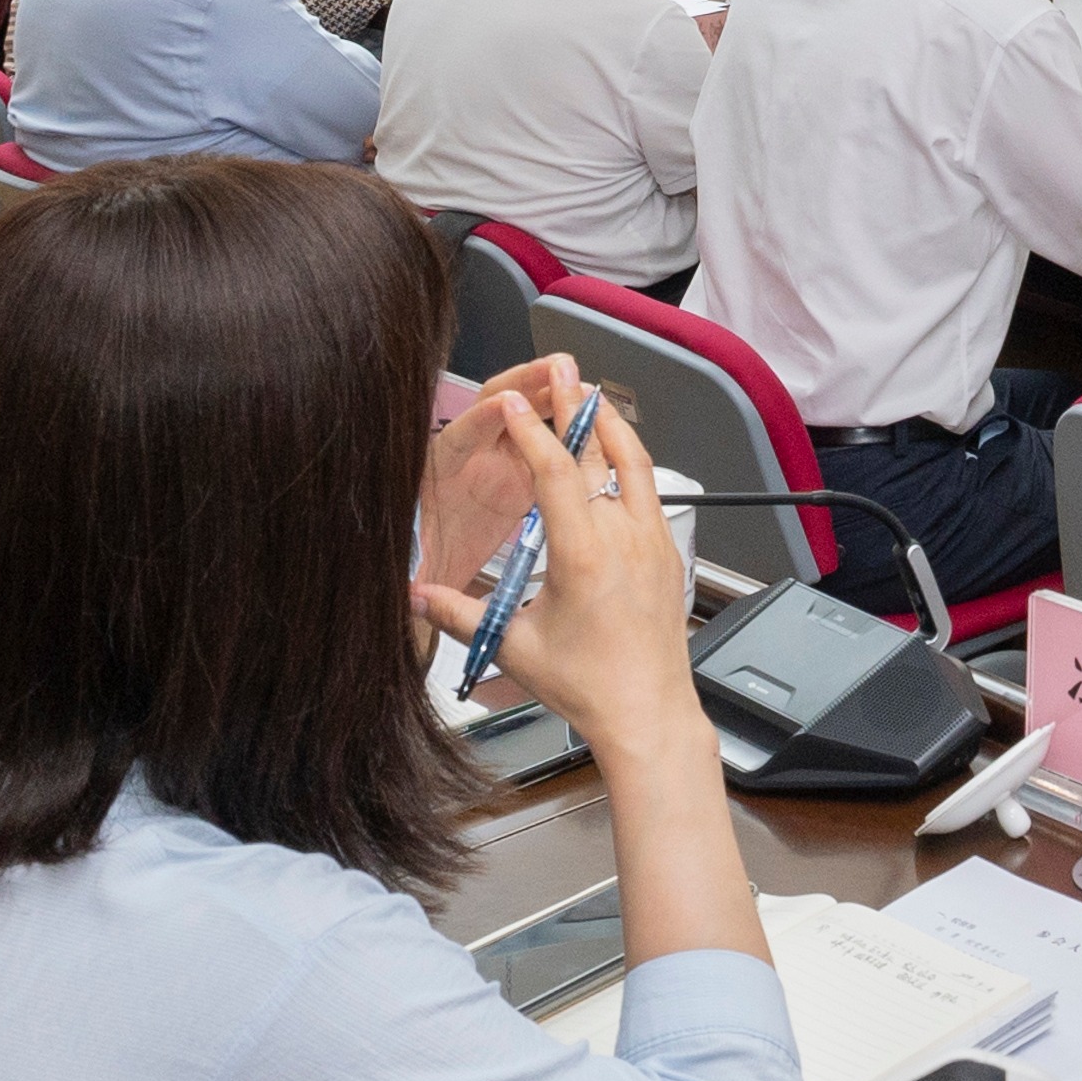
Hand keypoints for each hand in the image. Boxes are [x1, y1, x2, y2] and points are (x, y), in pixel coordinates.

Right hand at [412, 392, 707, 767]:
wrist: (648, 713)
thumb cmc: (590, 685)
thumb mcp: (514, 646)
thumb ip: (459, 614)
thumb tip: (414, 595)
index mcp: (583, 553)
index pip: (555, 470)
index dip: (531, 429)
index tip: (515, 399)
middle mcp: (624, 537)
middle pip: (599, 451)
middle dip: (575, 405)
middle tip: (562, 367)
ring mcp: (652, 541)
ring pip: (635, 463)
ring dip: (610, 425)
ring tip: (591, 394)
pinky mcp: (667, 553)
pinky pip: (651, 489)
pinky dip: (630, 460)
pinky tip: (618, 454)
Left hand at [419, 354, 584, 599]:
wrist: (430, 578)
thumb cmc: (422, 570)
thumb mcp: (418, 574)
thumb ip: (419, 580)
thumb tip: (409, 592)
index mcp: (436, 476)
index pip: (458, 439)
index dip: (480, 421)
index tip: (504, 408)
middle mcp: (466, 459)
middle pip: (493, 408)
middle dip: (524, 384)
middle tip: (554, 368)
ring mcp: (492, 462)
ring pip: (521, 417)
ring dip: (548, 395)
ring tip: (576, 379)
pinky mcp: (515, 474)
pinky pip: (540, 442)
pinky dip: (562, 427)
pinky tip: (587, 419)